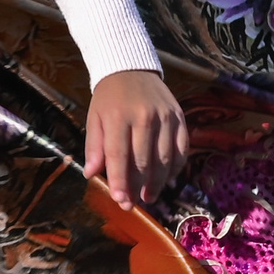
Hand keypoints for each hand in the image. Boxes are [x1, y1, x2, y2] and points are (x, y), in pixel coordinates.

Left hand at [83, 67, 188, 209]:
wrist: (131, 68)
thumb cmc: (109, 98)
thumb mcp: (94, 117)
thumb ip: (94, 146)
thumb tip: (91, 174)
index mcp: (118, 116)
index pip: (119, 155)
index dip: (119, 180)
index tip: (119, 200)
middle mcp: (144, 116)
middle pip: (144, 160)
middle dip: (137, 186)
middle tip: (132, 204)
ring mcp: (166, 117)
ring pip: (165, 159)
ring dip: (157, 183)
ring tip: (148, 197)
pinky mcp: (180, 117)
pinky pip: (181, 149)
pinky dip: (175, 168)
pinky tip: (166, 180)